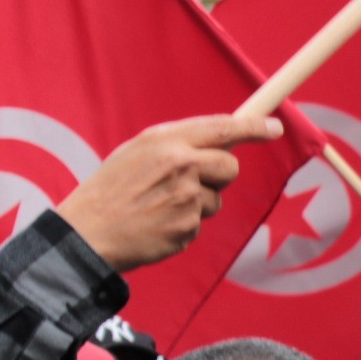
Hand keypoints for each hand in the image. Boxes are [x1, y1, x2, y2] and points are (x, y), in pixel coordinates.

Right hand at [54, 115, 284, 272]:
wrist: (86, 233)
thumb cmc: (108, 191)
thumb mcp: (134, 153)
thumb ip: (174, 145)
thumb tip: (218, 145)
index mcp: (164, 140)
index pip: (222, 128)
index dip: (254, 126)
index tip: (274, 127)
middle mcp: (180, 164)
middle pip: (229, 167)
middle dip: (219, 176)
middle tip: (190, 183)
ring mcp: (186, 197)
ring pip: (215, 200)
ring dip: (196, 205)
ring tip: (159, 209)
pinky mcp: (187, 227)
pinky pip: (199, 224)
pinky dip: (182, 226)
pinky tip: (155, 226)